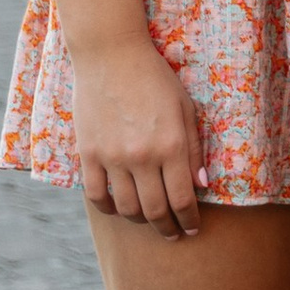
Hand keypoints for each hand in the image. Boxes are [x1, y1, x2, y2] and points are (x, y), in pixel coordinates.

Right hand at [72, 36, 206, 237]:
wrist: (111, 55)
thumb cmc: (155, 78)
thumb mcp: (185, 108)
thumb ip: (193, 149)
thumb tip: (201, 185)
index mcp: (171, 145)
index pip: (182, 199)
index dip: (189, 220)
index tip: (192, 229)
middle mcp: (142, 156)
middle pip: (155, 210)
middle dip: (167, 228)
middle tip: (173, 234)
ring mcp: (112, 157)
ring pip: (126, 208)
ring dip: (140, 221)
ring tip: (148, 220)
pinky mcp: (88, 154)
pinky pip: (96, 195)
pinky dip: (108, 209)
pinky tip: (118, 208)